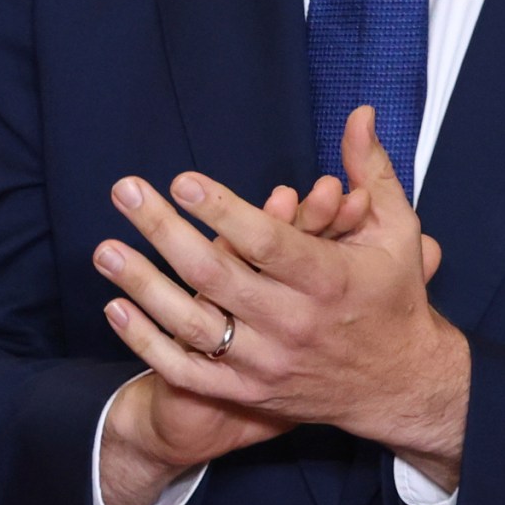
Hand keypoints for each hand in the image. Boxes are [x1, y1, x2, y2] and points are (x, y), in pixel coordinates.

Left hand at [97, 107, 468, 489]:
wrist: (399, 384)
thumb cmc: (394, 296)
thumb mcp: (396, 230)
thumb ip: (371, 170)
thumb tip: (359, 114)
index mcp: (327, 279)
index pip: (266, 241)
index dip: (222, 210)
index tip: (182, 181)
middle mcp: (294, 322)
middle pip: (216, 275)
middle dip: (163, 231)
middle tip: (125, 192)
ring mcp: (268, 362)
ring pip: (193, 325)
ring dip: (142, 286)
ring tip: (105, 249)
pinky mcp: (250, 390)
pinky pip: (188, 370)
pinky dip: (148, 343)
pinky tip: (116, 308)